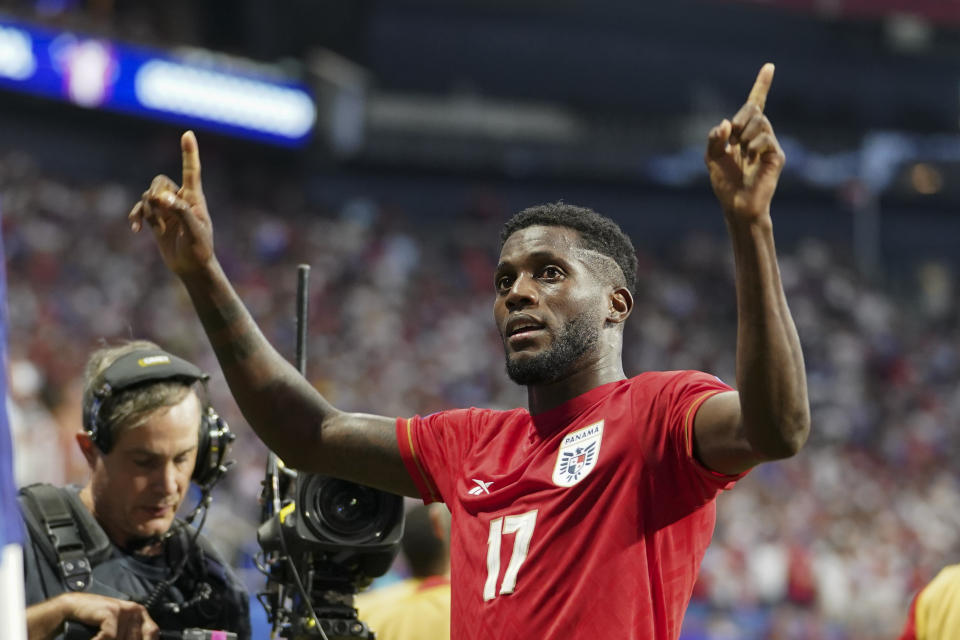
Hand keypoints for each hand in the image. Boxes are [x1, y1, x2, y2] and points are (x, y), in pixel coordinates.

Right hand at [42, 592, 158, 639]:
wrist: (75, 607)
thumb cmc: (96, 621)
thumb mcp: (117, 629)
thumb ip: (129, 635)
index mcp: (140, 615)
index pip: (152, 633)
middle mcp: (136, 611)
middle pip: (135, 639)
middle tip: (108, 637)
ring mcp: (125, 611)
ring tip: (101, 638)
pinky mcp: (113, 612)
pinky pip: (110, 636)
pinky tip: (93, 638)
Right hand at [128, 131, 213, 276]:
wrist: (192, 267)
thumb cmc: (199, 250)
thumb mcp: (194, 232)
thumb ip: (180, 211)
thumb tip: (161, 197)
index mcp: (194, 198)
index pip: (192, 171)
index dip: (189, 153)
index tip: (188, 133)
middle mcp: (180, 200)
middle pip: (159, 181)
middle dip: (154, 194)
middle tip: (158, 212)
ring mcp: (167, 209)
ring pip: (148, 196)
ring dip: (146, 209)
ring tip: (155, 227)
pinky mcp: (157, 220)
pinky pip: (141, 208)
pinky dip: (136, 215)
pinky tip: (136, 229)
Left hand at [705, 63, 784, 224]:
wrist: (736, 205)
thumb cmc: (725, 183)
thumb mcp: (711, 157)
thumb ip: (714, 138)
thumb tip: (726, 123)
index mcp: (744, 133)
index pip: (755, 104)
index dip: (762, 85)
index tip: (769, 66)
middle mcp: (760, 135)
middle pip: (753, 108)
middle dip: (739, 119)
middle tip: (731, 140)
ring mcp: (770, 145)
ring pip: (759, 121)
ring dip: (743, 134)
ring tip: (741, 153)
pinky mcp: (777, 156)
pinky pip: (764, 139)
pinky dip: (752, 146)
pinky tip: (750, 160)